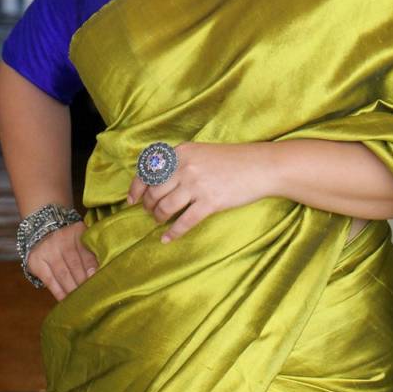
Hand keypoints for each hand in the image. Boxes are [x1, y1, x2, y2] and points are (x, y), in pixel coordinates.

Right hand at [25, 220, 99, 301]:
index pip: (86, 251)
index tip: (96, 279)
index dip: (91, 267)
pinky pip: (50, 280)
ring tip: (81, 299)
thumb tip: (106, 272)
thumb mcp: (82, 241)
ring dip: (73, 289)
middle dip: (83, 281)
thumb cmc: (70, 244)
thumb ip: (93, 253)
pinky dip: (59, 292)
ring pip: (63, 274)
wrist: (42, 236)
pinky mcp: (36, 261)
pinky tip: (66, 300)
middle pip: (74, 264)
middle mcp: (61, 238)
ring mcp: (47, 249)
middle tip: (91, 294)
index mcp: (77, 231)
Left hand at [126, 142, 268, 243]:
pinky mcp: (210, 201)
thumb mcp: (200, 153)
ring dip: (159, 218)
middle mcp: (185, 166)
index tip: (131, 200)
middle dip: (149, 206)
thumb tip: (156, 183)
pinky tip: (167, 238)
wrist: (260, 166)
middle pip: (154, 192)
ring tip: (160, 222)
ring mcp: (197, 184)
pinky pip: (184, 221)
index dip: (136, 188)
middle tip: (151, 213)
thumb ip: (179, 164)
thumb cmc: (232, 161)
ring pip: (165, 207)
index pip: (147, 171)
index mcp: (181, 152)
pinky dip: (173, 232)